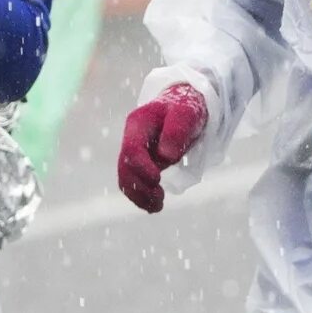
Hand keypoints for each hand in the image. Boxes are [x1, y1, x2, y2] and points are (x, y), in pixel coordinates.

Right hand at [117, 84, 209, 213]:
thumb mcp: (186, 114)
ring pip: (126, 178)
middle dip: (139, 186)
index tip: (157, 179)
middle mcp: (132, 138)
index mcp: (138, 123)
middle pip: (125, 167)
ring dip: (139, 195)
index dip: (141, 167)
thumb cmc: (185, 107)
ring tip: (157, 206)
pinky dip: (141, 196)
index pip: (132, 149)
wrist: (184, 105)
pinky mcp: (141, 162)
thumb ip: (176, 131)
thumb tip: (166, 156)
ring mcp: (135, 151)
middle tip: (159, 198)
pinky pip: (134, 182)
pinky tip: (154, 206)